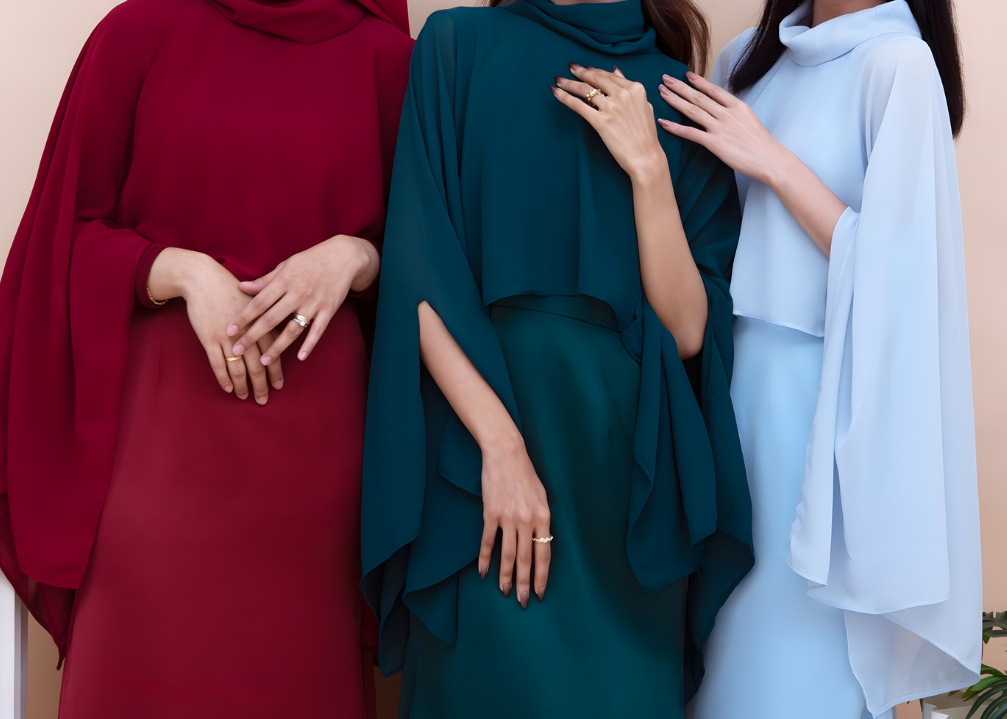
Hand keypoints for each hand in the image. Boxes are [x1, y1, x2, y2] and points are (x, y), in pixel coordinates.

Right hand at [148, 249, 281, 403]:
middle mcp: (246, 332)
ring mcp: (227, 336)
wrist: (203, 279)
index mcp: (260, 323)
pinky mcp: (209, 338)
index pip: (273, 352)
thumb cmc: (230, 289)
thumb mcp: (254, 301)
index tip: (279, 385)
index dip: (276, 371)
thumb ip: (267, 320)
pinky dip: (224, 378)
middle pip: (257, 364)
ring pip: (238, 367)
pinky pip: (218, 363)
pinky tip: (228, 388)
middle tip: (263, 399)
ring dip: (243, 385)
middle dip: (261, 384)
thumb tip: (279, 336)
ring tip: (246, 396)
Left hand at [226, 235, 378, 364]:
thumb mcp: (286, 266)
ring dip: (277, 347)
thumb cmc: (310, 260)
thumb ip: (265, 281)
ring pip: (293, 329)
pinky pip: (318, 331)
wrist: (343, 257)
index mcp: (284, 281)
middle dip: (252, 336)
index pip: (259, 303)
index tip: (229, 331)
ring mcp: (314, 303)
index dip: (243, 317)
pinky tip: (300, 357)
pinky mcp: (329, 310)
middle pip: (271, 319)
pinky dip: (309, 345)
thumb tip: (241, 287)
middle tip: (237, 350)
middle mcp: (297, 293)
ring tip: (264, 361)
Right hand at [477, 434, 551, 608]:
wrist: (506, 453)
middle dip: (523, 583)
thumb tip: (539, 542)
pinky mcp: (490, 513)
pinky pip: (488, 541)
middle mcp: (526, 519)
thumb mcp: (542, 496)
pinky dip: (484, 558)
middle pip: (525, 559)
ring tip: (503, 591)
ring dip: (505, 576)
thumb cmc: (526, 474)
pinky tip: (483, 572)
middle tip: (521, 601)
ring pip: (506, 555)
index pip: (543, 553)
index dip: (541, 575)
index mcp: (543, 516)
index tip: (540, 592)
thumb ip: (541, 520)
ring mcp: (507, 517)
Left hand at [552, 64, 667, 180]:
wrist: (645, 156)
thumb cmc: (646, 135)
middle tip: (570, 67)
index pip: (609, 76)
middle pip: (596, 79)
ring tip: (560, 80)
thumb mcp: (644, 106)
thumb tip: (616, 71)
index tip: (585, 68)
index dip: (594, 71)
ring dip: (569, 83)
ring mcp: (611, 107)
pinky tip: (556, 92)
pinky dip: (565, 97)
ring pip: (585, 90)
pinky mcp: (601, 121)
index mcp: (635, 89)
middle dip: (580, 71)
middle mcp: (623, 95)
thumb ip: (630, 89)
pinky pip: (579, 105)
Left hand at [657, 71, 790, 185]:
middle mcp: (727, 113)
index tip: (685, 75)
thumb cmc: (761, 144)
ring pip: (692, 110)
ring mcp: (720, 127)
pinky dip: (675, 127)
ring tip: (661, 92)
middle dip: (680, 86)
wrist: (770, 159)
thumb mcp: (749, 120)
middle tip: (665, 78)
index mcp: (737, 106)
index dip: (698, 81)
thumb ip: (734, 113)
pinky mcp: (715, 143)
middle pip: (699, 97)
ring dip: (675, 100)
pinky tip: (663, 122)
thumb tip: (723, 109)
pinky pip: (691, 133)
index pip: (714, 90)